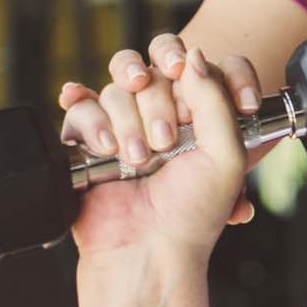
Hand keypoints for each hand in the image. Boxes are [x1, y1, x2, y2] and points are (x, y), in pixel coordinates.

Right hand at [58, 31, 260, 225]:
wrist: (146, 251)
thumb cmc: (192, 213)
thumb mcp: (226, 154)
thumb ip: (215, 99)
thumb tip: (194, 56)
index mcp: (199, 117)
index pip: (192, 66)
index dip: (192, 74)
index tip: (192, 94)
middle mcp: (160, 117)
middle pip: (151, 72)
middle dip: (159, 107)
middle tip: (165, 145)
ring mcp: (122, 126)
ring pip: (115, 89)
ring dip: (126, 124)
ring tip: (136, 162)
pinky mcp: (86, 140)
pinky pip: (80, 107)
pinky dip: (89, 121)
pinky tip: (102, 143)